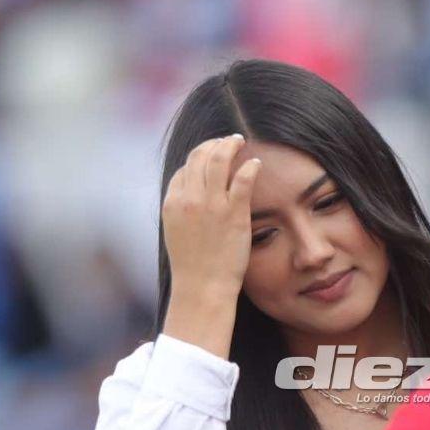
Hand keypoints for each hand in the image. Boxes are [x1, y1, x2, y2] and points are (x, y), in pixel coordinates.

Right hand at [161, 134, 260, 300]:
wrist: (202, 288)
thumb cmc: (193, 267)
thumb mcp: (176, 233)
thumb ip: (181, 211)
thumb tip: (188, 197)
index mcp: (172, 203)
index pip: (184, 169)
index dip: (197, 159)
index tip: (209, 156)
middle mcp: (189, 199)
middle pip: (198, 157)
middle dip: (213, 144)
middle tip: (227, 141)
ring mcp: (211, 205)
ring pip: (218, 160)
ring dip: (229, 145)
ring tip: (239, 141)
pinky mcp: (234, 214)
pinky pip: (242, 179)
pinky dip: (249, 166)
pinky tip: (256, 164)